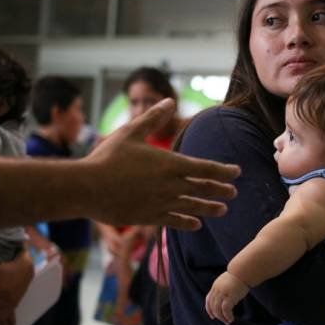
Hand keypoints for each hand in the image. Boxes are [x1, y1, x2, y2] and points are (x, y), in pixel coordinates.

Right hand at [84, 98, 240, 229]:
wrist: (87, 188)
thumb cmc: (107, 157)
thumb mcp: (130, 132)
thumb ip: (152, 119)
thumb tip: (169, 100)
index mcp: (169, 163)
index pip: (205, 168)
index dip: (224, 170)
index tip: (236, 172)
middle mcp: (170, 185)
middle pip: (203, 188)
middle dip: (221, 190)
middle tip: (234, 192)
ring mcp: (161, 203)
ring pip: (193, 207)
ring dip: (210, 208)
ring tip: (223, 210)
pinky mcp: (150, 217)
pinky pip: (175, 221)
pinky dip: (188, 222)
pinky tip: (196, 224)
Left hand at [205, 272, 248, 324]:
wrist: (243, 271)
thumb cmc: (240, 276)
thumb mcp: (227, 281)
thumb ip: (224, 289)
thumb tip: (229, 299)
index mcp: (215, 286)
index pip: (208, 299)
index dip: (209, 309)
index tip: (212, 316)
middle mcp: (217, 290)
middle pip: (212, 306)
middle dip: (217, 315)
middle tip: (223, 320)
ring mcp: (222, 293)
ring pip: (217, 309)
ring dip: (222, 317)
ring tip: (228, 321)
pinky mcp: (229, 296)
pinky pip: (225, 309)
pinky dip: (227, 316)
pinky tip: (231, 319)